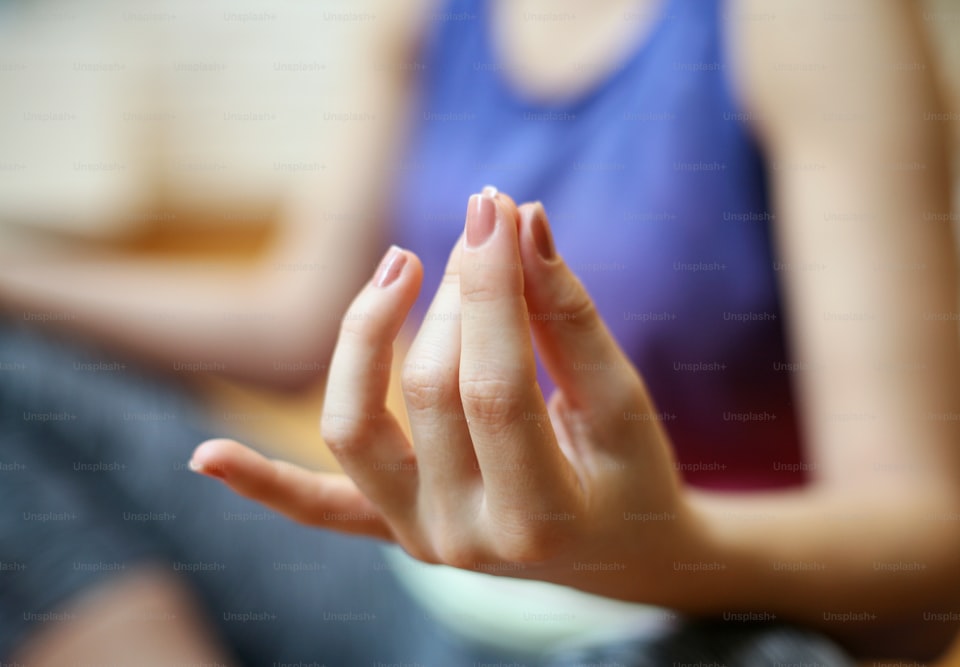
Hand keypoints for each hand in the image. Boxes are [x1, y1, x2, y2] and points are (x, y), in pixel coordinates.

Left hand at [190, 188, 700, 603]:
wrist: (620, 552)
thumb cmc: (633, 474)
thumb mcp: (622, 402)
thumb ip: (571, 318)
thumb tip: (524, 222)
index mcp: (538, 518)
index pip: (493, 383)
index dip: (491, 288)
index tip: (498, 208)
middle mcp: (462, 541)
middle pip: (429, 391)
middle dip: (455, 294)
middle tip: (484, 226)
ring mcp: (417, 539)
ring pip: (356, 427)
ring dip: (368, 336)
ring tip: (402, 266)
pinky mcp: (392, 529)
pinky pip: (320, 509)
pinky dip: (265, 483)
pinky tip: (205, 457)